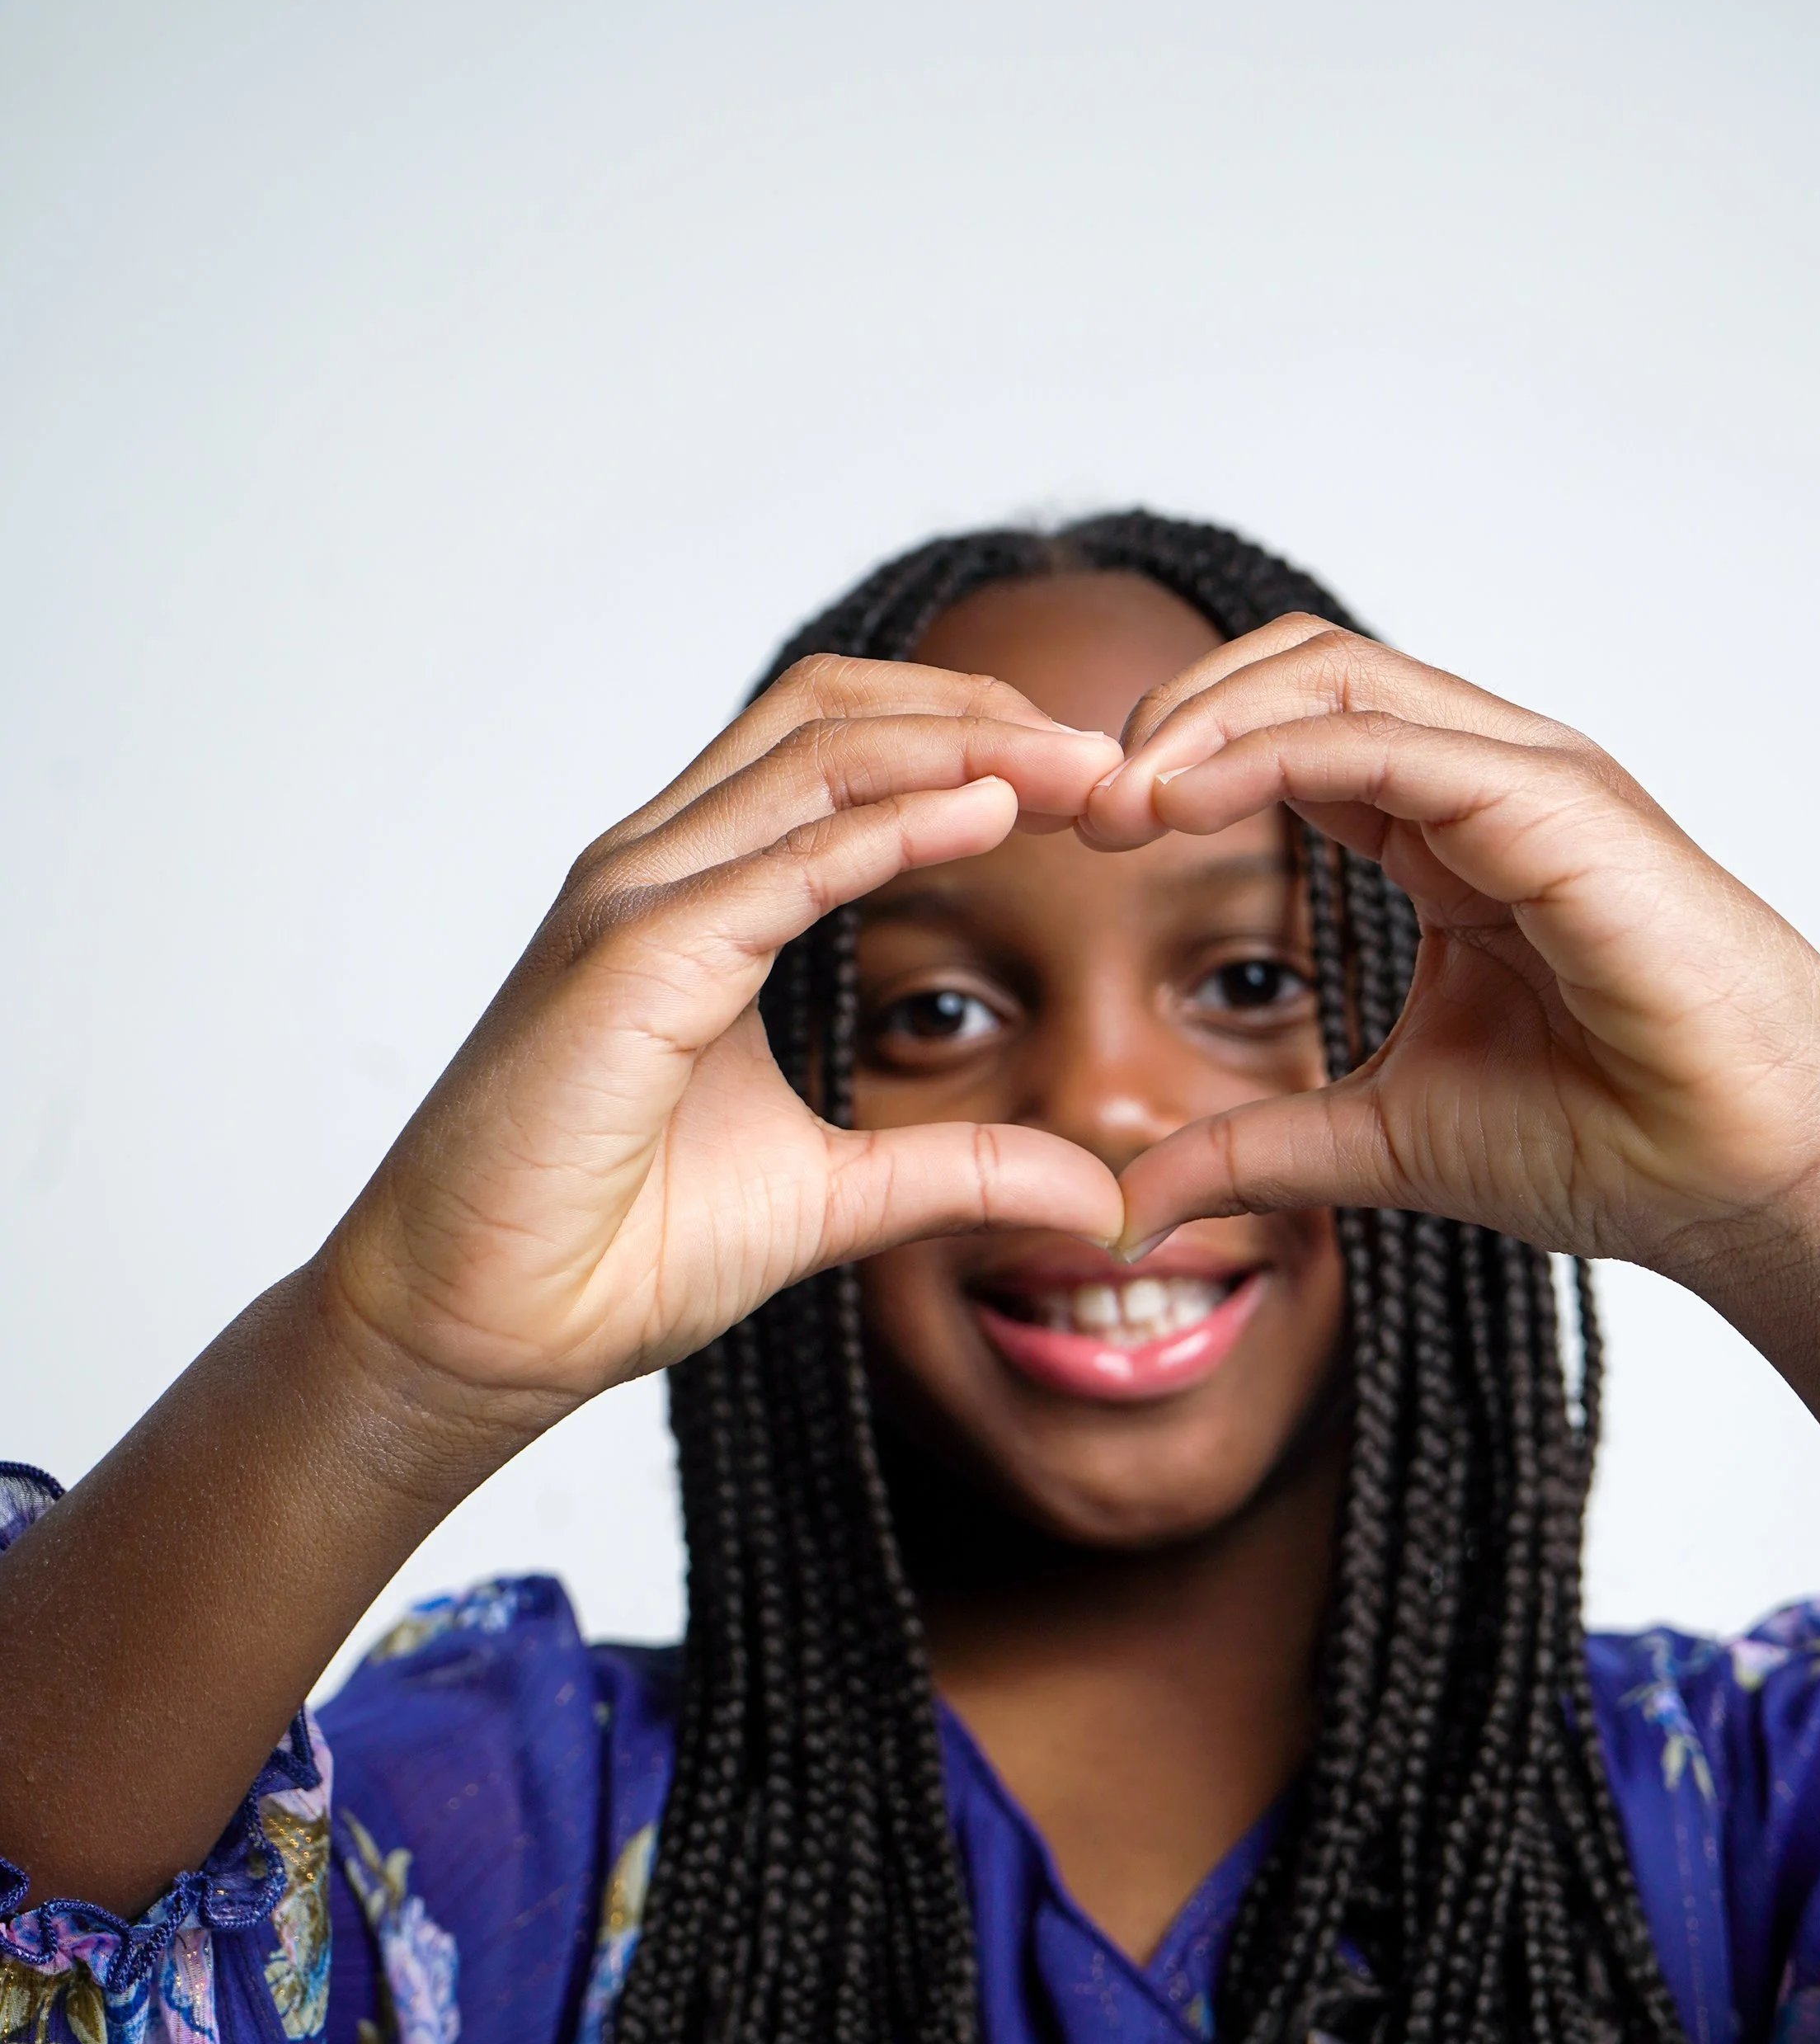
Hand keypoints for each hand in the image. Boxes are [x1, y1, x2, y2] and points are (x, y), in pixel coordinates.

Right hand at [322, 658, 1126, 1427]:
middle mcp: (657, 871)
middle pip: (833, 714)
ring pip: (812, 756)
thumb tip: (1104, 1193)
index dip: (975, 743)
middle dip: (985, 713)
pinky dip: (894, 825)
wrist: (479, 1330)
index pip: (841, 752)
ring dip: (963, 745)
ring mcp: (632, 904)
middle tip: (1117, 755)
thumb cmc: (614, 1252)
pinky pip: (780, 863)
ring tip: (1087, 767)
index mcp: (697, 899)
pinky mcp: (626, 964)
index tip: (1101, 787)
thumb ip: (964, 1174)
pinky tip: (994, 814)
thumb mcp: (838, 1201)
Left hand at [1084, 617, 1819, 1283]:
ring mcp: (1526, 778)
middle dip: (1167, 718)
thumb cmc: (1615, 1141)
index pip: (1286, 732)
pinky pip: (1390, 739)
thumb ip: (1256, 1151)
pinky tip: (1188, 804)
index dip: (1171, 762)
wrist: (1753, 1184)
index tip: (1078, 836)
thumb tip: (1128, 1205)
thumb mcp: (1384, 1142)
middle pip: (1297, 669)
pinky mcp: (1558, 806)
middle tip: (1074, 801)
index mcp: (1444, 830)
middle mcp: (1483, 779)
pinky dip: (1272, 752)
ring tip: (1116, 797)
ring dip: (1202, 719)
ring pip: (1333, 673)